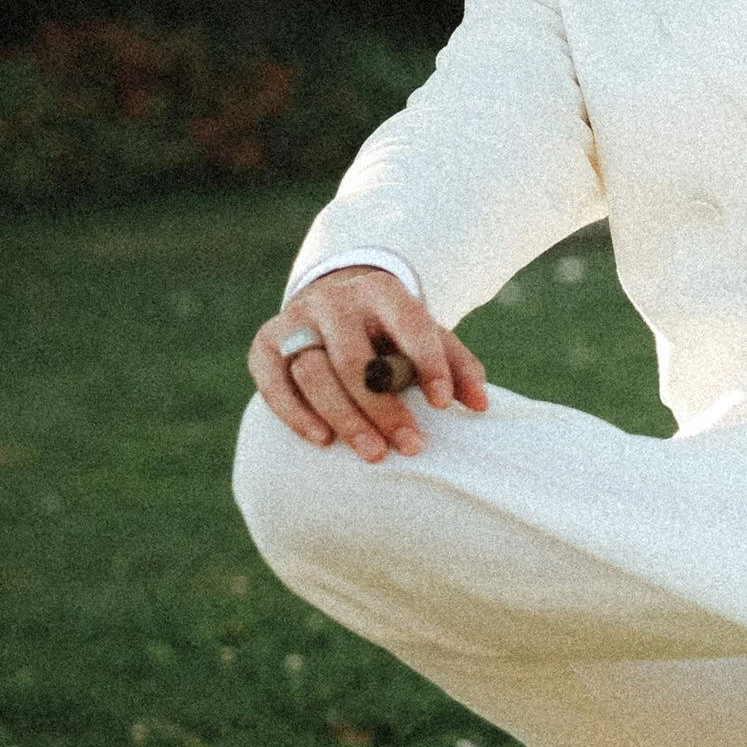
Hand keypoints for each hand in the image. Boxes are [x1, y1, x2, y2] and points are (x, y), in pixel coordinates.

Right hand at [248, 269, 489, 461]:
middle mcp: (334, 301)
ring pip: (313, 373)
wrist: (334, 306)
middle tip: (410, 447)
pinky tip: (322, 441)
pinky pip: (271, 381)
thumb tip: (481, 404)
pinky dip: (293, 413)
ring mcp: (296, 321)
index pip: (408, 322)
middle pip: (354, 358)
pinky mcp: (265, 344)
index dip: (427, 362)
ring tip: (373, 454)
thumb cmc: (390, 333)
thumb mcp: (428, 337)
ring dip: (344, 418)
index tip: (444, 405)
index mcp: (381, 291)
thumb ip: (458, 366)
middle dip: (383, 407)